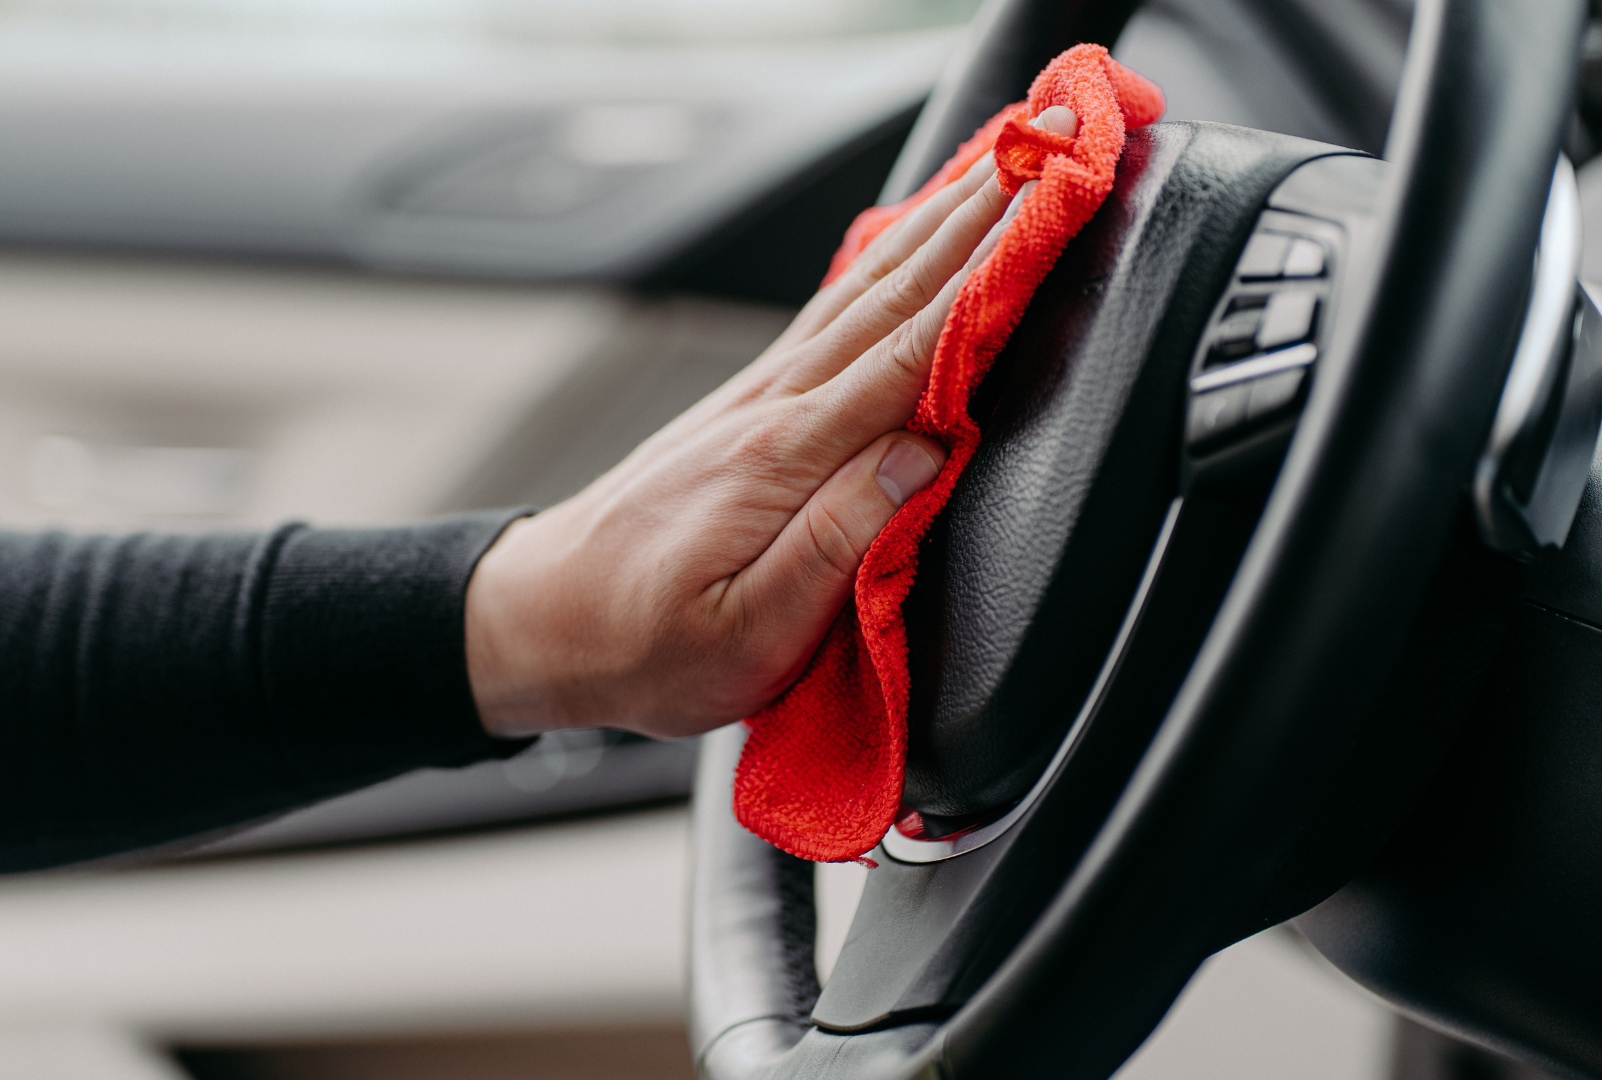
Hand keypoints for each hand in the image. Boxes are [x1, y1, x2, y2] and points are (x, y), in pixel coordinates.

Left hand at [466, 153, 1014, 738]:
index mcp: (785, 458)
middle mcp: (775, 405)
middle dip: (985, 214)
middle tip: (1057, 141)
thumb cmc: (643, 641)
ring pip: (867, 285)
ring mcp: (761, 395)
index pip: (912, 349)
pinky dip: (888, 258)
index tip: (1054, 209)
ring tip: (1006, 164)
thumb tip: (926, 454)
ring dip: (942, 220)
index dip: (993, 276)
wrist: (544, 618)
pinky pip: (836, 309)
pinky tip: (913, 236)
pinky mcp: (752, 404)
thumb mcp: (746, 633)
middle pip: (898, 291)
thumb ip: (838, 543)